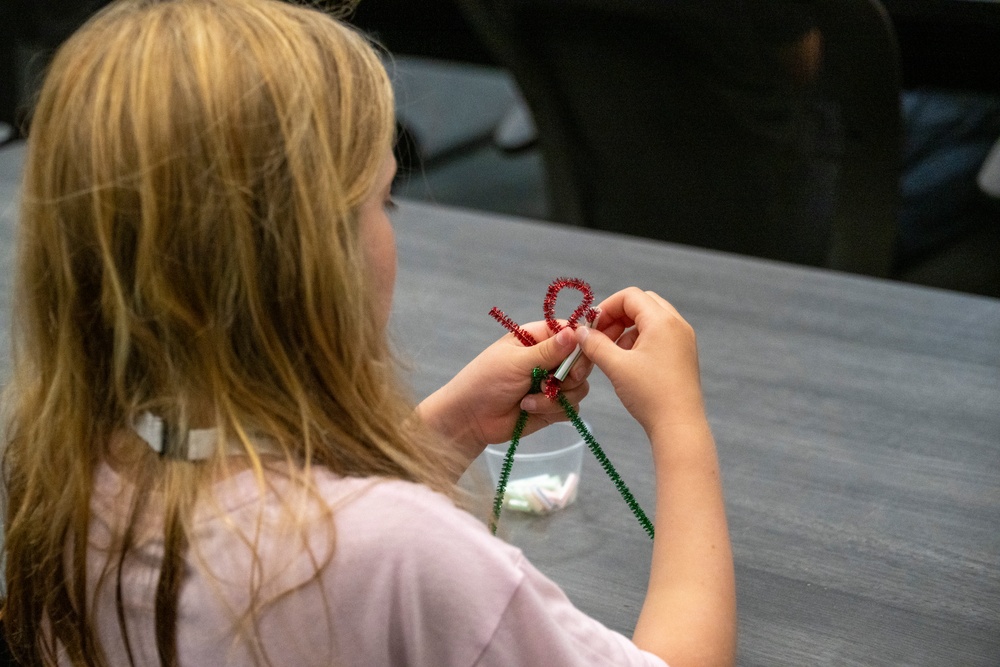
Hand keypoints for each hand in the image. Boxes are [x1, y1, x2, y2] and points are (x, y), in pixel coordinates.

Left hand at [418, 321, 592, 469]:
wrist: (470, 419)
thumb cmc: (486, 381)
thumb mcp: (517, 362)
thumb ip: (548, 351)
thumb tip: (574, 333)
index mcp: (537, 339)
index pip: (571, 333)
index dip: (579, 345)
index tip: (574, 360)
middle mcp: (549, 359)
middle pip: (581, 363)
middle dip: (570, 376)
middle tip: (553, 382)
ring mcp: (552, 384)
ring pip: (579, 388)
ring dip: (556, 398)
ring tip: (528, 401)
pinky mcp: (552, 407)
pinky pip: (571, 408)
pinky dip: (553, 411)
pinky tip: (529, 410)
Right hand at [577, 288, 705, 439]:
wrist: (679, 426)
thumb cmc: (649, 394)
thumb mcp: (616, 366)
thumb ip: (595, 344)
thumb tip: (580, 333)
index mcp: (662, 321)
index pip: (630, 296)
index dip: (606, 307)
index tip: (591, 327)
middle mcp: (676, 324)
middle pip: (642, 303)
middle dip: (617, 316)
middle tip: (600, 336)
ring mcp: (683, 339)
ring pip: (650, 320)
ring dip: (627, 329)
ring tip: (611, 352)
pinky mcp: (683, 354)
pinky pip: (659, 335)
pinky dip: (640, 340)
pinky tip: (627, 361)